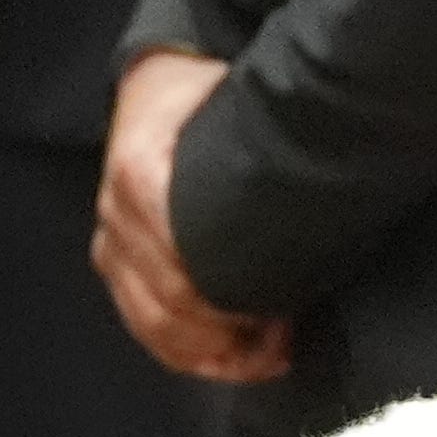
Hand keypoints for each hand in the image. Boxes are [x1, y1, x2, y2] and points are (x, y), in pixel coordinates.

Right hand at [94, 50, 289, 382]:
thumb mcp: (231, 105)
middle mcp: (117, 214)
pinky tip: (235, 355)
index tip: (284, 316)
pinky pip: (145, 325)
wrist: (155, 81)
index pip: (180, 264)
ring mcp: (112, 242)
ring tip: (268, 351)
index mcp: (140, 173)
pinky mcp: (115, 261)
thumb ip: (261, 152)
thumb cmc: (201, 96)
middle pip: (168, 306)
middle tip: (287, 337)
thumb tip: (324, 190)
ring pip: (154, 326)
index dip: (233, 302)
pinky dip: (190, 352)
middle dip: (231, 336)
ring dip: (214, 351)